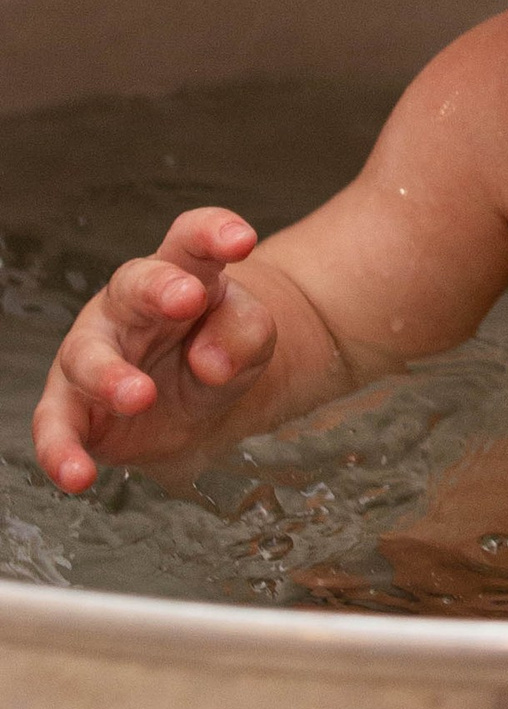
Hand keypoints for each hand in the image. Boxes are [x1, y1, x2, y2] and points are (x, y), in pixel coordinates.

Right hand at [33, 211, 274, 490]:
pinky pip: (57, 425)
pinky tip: (77, 475)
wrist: (202, 399)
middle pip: (133, 285)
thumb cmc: (219, 347)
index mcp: (181, 274)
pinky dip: (60, 450)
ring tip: (140, 396)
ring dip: (109, 375)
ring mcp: (94, 352)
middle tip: (184, 299)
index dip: (212, 233)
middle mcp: (129, 307)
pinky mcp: (74, 406)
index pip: (192, 241)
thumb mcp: (250, 336)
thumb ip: (244, 332)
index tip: (242, 240)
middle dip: (156, 289)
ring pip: (87, 355)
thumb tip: (211, 360)